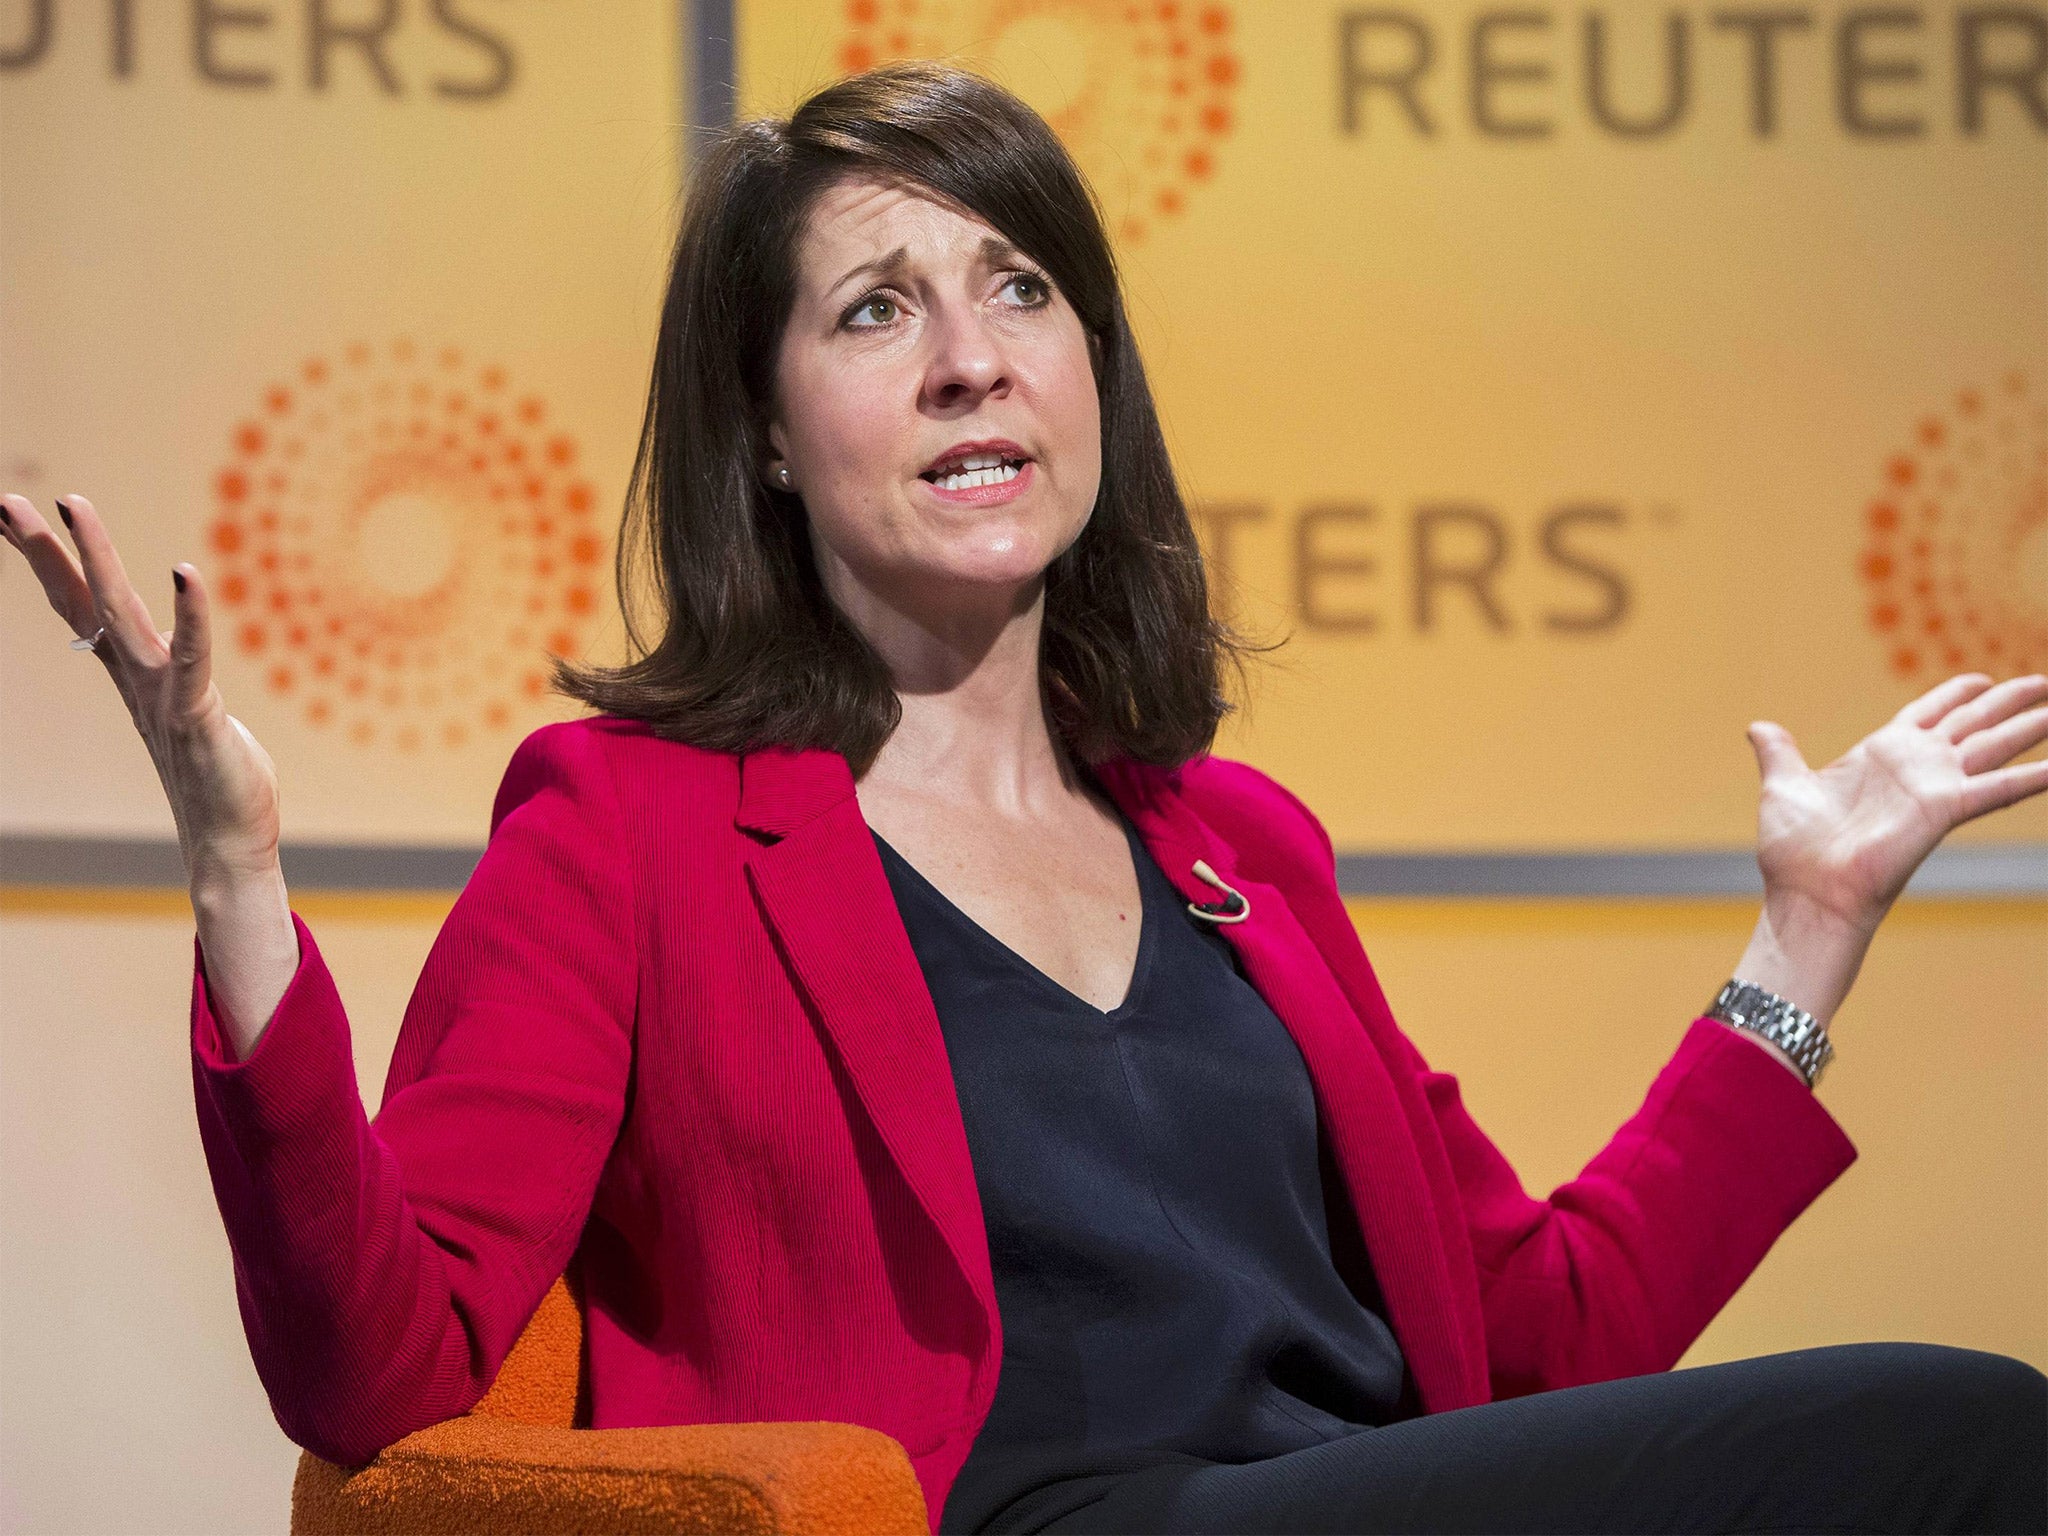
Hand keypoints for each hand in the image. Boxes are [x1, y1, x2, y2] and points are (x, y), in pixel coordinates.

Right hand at [0, 491, 281, 884]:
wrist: (227, 841)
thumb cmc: (217, 774)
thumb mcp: (191, 706)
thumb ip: (177, 669)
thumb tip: (170, 637)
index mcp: (132, 672)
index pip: (79, 606)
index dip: (48, 559)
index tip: (12, 514)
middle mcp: (137, 677)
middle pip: (83, 601)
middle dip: (47, 548)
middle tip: (6, 499)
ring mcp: (161, 693)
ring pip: (121, 615)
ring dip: (97, 559)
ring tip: (73, 506)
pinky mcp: (195, 714)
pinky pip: (192, 656)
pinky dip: (190, 614)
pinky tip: (184, 573)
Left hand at [1726, 672, 2047, 1037]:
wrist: (1806, 890)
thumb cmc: (1794, 849)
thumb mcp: (1783, 785)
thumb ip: (1778, 753)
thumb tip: (1758, 726)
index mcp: (1880, 755)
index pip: (1926, 714)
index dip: (1954, 695)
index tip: (1981, 679)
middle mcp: (1913, 767)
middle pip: (1971, 724)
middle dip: (2007, 704)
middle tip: (2043, 683)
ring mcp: (1933, 786)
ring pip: (1992, 746)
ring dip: (2027, 728)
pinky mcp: (1944, 809)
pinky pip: (1998, 788)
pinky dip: (2031, 778)